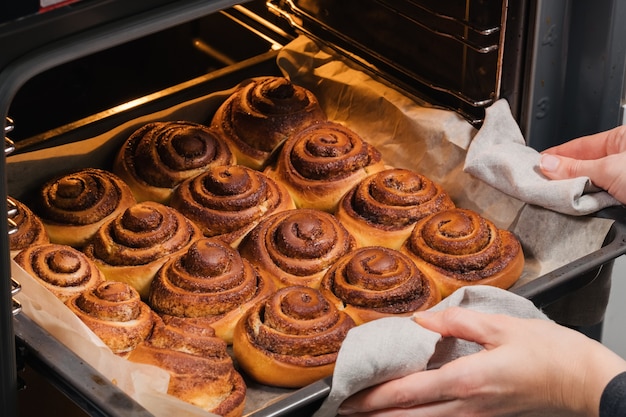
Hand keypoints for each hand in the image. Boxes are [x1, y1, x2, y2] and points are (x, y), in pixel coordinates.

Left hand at [337, 307, 625, 416]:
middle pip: (410, 416)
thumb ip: (456, 322)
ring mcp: (476, 414)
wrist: (582, 381)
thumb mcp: (501, 326)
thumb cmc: (547, 352)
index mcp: (467, 380)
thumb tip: (421, 319)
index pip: (409, 393)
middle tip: (346, 409)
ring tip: (368, 412)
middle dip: (375, 415)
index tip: (350, 397)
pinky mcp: (485, 415)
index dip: (376, 398)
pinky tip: (409, 411)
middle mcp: (467, 404)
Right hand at [539, 125, 625, 204]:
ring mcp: (623, 179)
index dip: (557, 154)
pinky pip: (598, 200)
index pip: (581, 145)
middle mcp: (623, 158)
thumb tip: (548, 163)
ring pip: (590, 185)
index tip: (539, 162)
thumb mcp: (610, 169)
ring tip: (558, 197)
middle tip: (543, 183)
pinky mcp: (621, 200)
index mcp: (622, 139)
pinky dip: (588, 205)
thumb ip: (576, 168)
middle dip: (564, 176)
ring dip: (576, 193)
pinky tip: (575, 207)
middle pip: (583, 166)